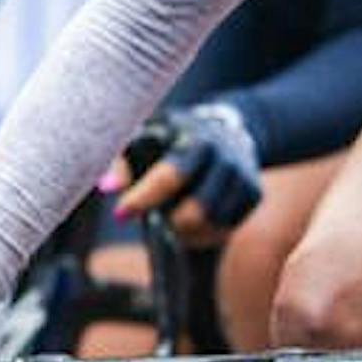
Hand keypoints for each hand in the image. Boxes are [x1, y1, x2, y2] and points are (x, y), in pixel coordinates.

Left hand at [115, 102, 262, 243]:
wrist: (226, 128)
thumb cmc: (171, 138)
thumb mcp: (143, 138)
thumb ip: (121, 161)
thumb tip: (107, 188)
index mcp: (194, 139)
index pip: (168, 177)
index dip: (142, 199)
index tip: (121, 215)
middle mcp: (224, 157)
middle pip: (196, 212)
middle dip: (169, 223)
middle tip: (156, 218)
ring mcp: (243, 176)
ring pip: (212, 226)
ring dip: (185, 231)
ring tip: (172, 218)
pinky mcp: (254, 194)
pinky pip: (226, 229)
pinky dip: (204, 233)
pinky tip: (193, 220)